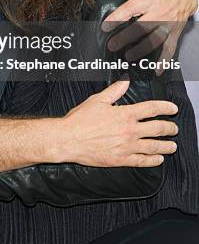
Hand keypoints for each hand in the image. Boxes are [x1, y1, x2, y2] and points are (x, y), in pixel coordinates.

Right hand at [55, 80, 177, 166]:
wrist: (69, 139)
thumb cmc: (80, 120)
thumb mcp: (97, 100)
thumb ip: (114, 91)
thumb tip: (126, 82)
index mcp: (124, 114)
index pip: (152, 108)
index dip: (165, 108)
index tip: (172, 109)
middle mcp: (129, 130)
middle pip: (157, 128)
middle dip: (169, 128)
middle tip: (174, 128)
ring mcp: (127, 146)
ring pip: (154, 146)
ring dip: (166, 146)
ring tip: (172, 146)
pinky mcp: (121, 160)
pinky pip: (142, 161)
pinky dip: (153, 161)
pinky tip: (158, 159)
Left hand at [102, 0, 197, 71]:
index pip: (132, 8)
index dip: (118, 16)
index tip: (106, 25)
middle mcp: (159, 13)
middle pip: (141, 28)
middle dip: (126, 38)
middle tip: (112, 45)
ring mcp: (168, 25)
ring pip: (154, 40)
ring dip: (141, 50)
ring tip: (128, 56)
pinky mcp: (174, 33)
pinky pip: (170, 48)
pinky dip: (164, 60)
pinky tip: (156, 69)